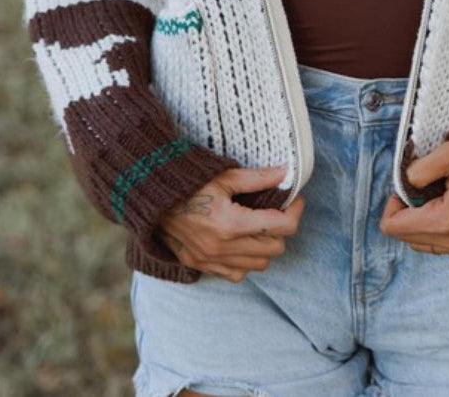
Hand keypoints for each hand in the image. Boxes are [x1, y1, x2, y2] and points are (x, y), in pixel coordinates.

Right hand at [157, 164, 304, 282]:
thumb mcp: (225, 176)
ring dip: (265, 247)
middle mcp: (223, 248)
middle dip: (281, 229)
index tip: (296, 199)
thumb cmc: (189, 184)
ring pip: (259, 265)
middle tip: (276, 211)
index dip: (295, 211)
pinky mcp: (202, 266)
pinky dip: (245, 262)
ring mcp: (211, 261)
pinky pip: (237, 275)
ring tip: (259, 226)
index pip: (281, 227)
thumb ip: (258, 178)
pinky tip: (241, 243)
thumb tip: (286, 172)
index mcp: (231, 223)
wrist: (152, 201)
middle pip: (275, 248)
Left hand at [378, 140, 448, 262]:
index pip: (394, 228)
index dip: (393, 203)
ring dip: (428, 223)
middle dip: (409, 214)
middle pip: (410, 240)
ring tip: (443, 196)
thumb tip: (406, 183)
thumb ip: (421, 168)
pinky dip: (447, 230)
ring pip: (431, 245)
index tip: (406, 185)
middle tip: (423, 188)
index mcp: (446, 222)